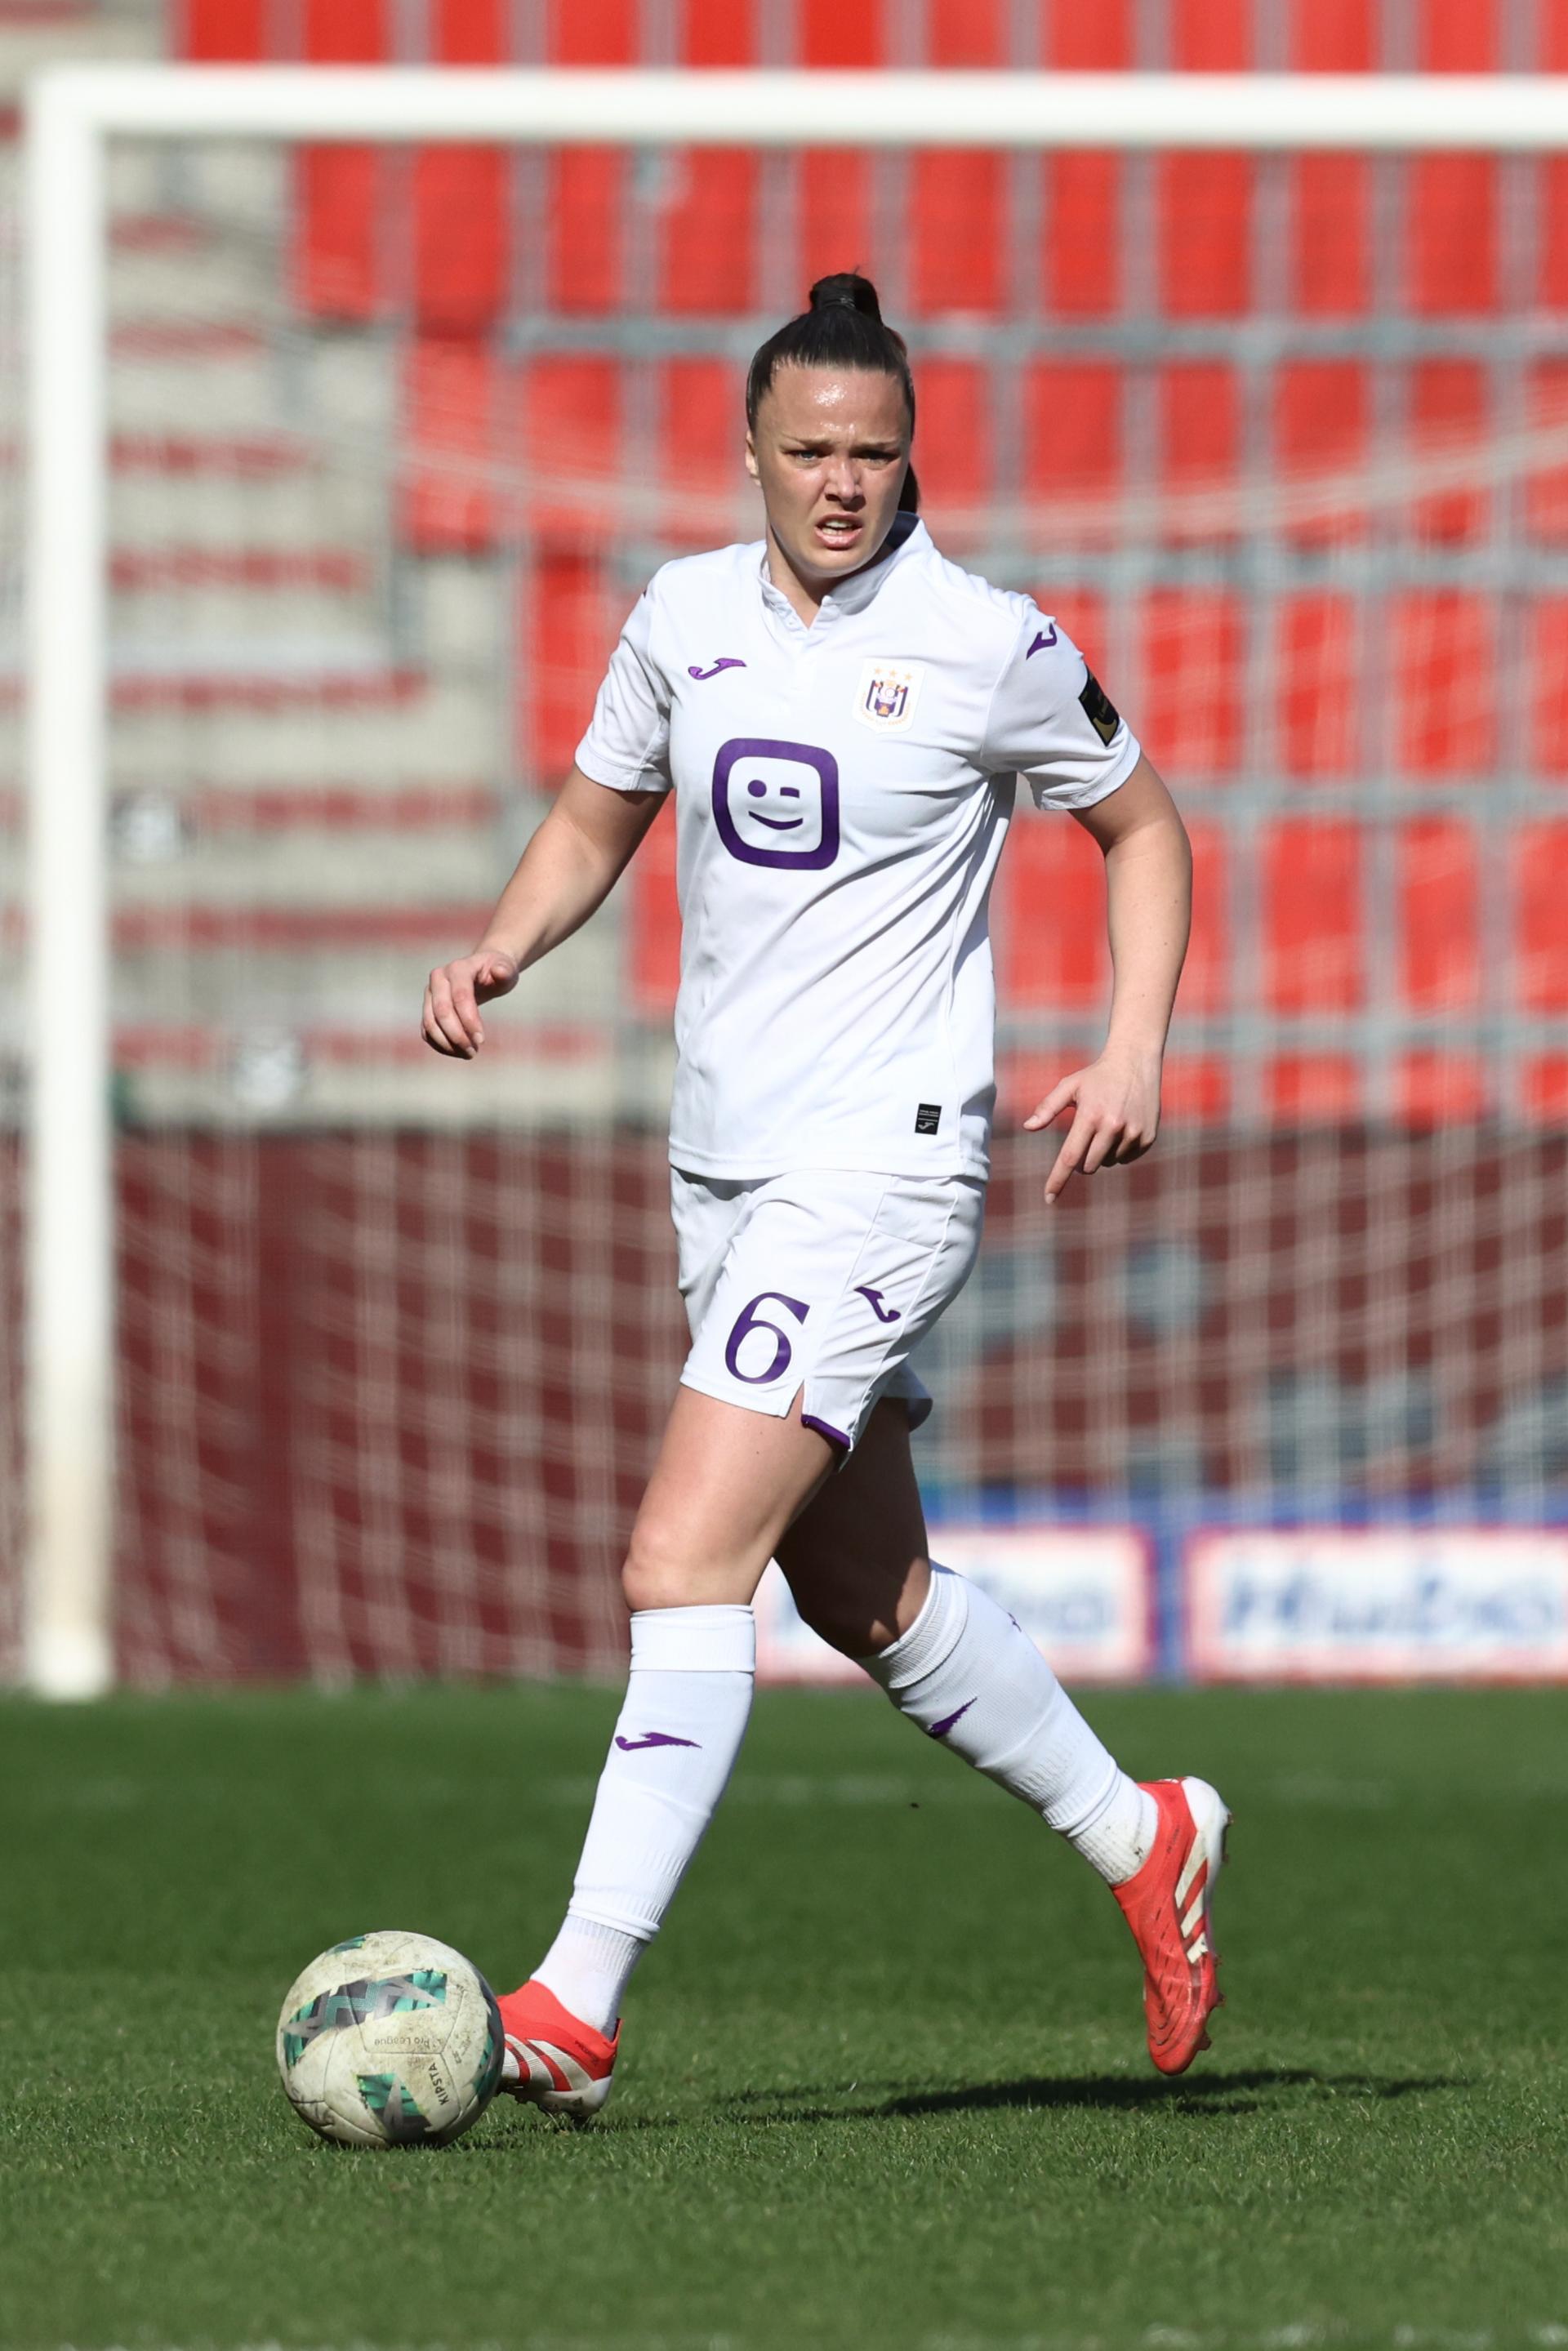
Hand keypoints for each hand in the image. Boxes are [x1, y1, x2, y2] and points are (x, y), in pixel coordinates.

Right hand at [420, 949, 518, 1058]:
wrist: (482, 969)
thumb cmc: (496, 971)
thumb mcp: (506, 969)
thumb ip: (505, 970)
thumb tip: (499, 972)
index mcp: (458, 968)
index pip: (460, 996)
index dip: (469, 1020)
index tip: (481, 1040)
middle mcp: (438, 979)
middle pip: (441, 1012)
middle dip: (457, 1035)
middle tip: (474, 1052)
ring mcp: (430, 993)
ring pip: (430, 1023)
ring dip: (447, 1044)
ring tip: (468, 1054)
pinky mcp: (427, 1007)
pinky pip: (427, 1031)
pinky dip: (440, 1045)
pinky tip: (458, 1052)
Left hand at [1023, 1049, 1161, 1204]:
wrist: (1135, 1062)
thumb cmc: (1096, 1075)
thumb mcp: (1069, 1086)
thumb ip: (1047, 1108)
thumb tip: (1028, 1127)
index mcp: (1090, 1116)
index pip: (1070, 1157)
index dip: (1058, 1180)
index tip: (1048, 1198)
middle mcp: (1113, 1126)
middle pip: (1089, 1166)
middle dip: (1081, 1161)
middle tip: (1084, 1137)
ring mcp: (1133, 1133)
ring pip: (1108, 1163)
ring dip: (1101, 1153)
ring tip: (1106, 1126)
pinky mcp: (1148, 1137)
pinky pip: (1126, 1158)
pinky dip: (1119, 1150)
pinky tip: (1122, 1127)